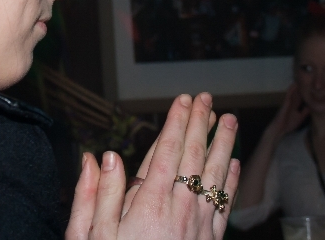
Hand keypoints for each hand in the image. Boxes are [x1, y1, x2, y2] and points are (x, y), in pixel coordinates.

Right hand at [66, 93, 239, 239]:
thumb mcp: (90, 236)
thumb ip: (95, 195)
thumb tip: (101, 157)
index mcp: (147, 203)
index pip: (167, 151)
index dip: (177, 122)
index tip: (183, 100)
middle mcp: (178, 209)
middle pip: (194, 157)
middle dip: (201, 124)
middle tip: (208, 98)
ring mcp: (198, 227)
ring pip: (216, 176)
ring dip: (224, 145)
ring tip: (230, 120)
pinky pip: (224, 205)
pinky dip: (231, 182)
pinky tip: (234, 165)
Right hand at [266, 84, 308, 141]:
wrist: (280, 129)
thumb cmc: (288, 124)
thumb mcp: (299, 118)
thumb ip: (304, 112)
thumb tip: (311, 107)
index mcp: (295, 106)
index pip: (302, 97)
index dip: (306, 92)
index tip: (312, 86)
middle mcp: (292, 103)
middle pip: (298, 93)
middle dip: (303, 87)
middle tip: (309, 79)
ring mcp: (288, 102)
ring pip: (293, 92)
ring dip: (297, 86)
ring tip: (302, 78)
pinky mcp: (285, 103)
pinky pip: (288, 95)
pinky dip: (291, 90)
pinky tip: (294, 85)